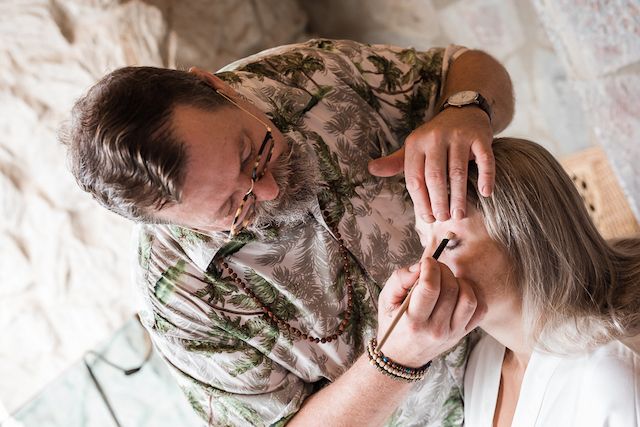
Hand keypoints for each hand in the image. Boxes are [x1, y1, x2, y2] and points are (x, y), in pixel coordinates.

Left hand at [368, 106, 493, 222]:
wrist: (463, 110)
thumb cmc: (434, 138)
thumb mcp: (413, 147)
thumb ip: (395, 162)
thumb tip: (371, 169)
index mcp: (415, 143)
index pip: (415, 178)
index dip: (420, 202)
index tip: (428, 218)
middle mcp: (435, 138)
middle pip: (435, 177)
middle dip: (438, 202)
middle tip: (443, 219)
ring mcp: (458, 136)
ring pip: (457, 172)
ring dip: (458, 197)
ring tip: (459, 215)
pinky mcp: (480, 136)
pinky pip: (485, 159)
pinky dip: (486, 177)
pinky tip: (486, 193)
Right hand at [376, 255, 485, 367]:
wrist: (402, 357)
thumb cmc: (393, 324)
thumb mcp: (386, 300)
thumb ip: (400, 279)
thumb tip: (421, 266)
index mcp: (414, 321)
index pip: (430, 288)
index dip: (430, 267)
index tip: (426, 262)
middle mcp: (435, 330)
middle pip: (450, 289)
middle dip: (443, 270)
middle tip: (434, 268)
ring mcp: (452, 333)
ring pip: (468, 299)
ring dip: (459, 282)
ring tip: (447, 280)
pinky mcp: (463, 333)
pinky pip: (480, 310)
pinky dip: (473, 294)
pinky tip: (459, 290)